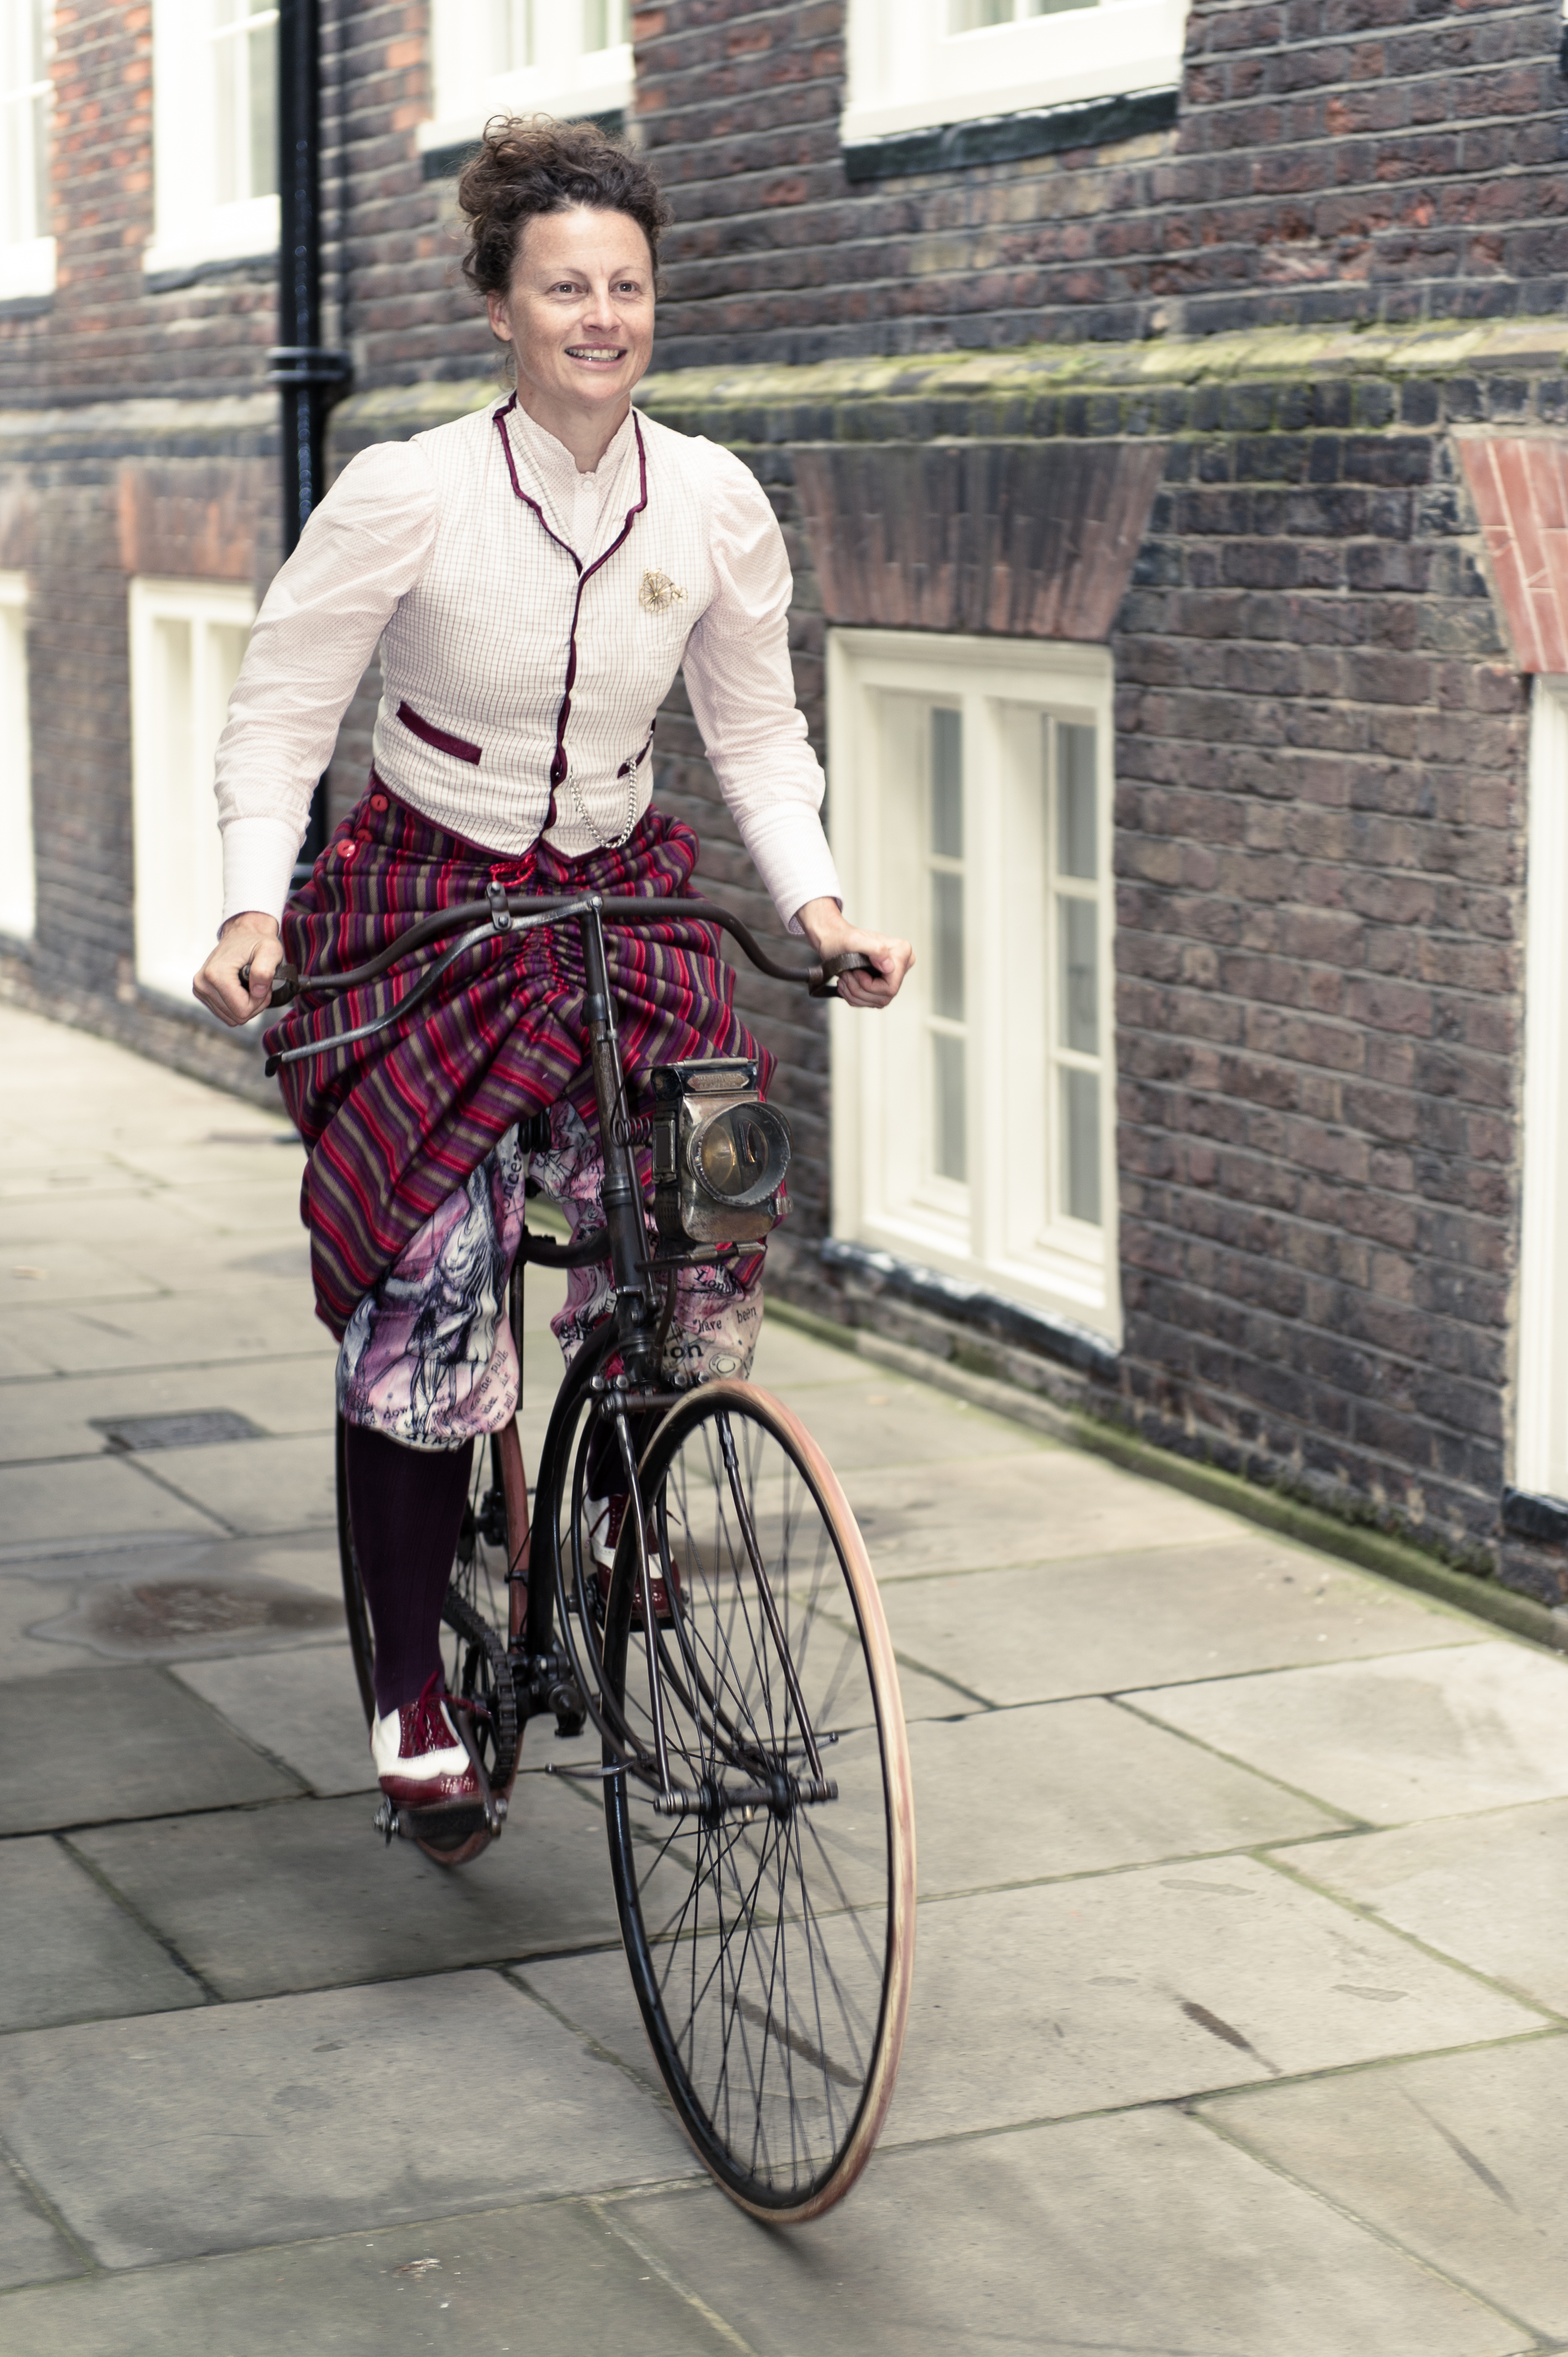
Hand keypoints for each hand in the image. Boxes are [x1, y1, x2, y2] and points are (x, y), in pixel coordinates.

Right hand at [193, 912, 282, 1027]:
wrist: (242, 934)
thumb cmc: (257, 942)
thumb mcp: (270, 950)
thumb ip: (265, 970)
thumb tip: (257, 992)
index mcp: (215, 974)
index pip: (242, 1010)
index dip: (258, 1001)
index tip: (262, 984)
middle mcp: (202, 983)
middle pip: (237, 1017)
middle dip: (254, 1004)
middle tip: (258, 983)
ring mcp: (200, 989)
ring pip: (232, 1018)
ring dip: (247, 1005)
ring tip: (250, 984)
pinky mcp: (202, 993)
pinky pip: (226, 1014)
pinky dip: (238, 1005)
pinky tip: (241, 988)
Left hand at [794, 898, 913, 1010]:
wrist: (835, 941)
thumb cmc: (843, 938)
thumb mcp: (855, 940)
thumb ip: (874, 949)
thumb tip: (889, 966)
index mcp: (902, 952)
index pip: (891, 986)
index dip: (869, 985)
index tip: (855, 972)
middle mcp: (902, 965)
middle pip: (885, 996)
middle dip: (860, 990)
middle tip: (846, 976)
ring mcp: (894, 977)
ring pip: (878, 1001)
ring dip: (855, 994)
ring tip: (844, 979)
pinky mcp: (884, 985)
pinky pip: (872, 1002)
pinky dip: (855, 997)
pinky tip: (847, 984)